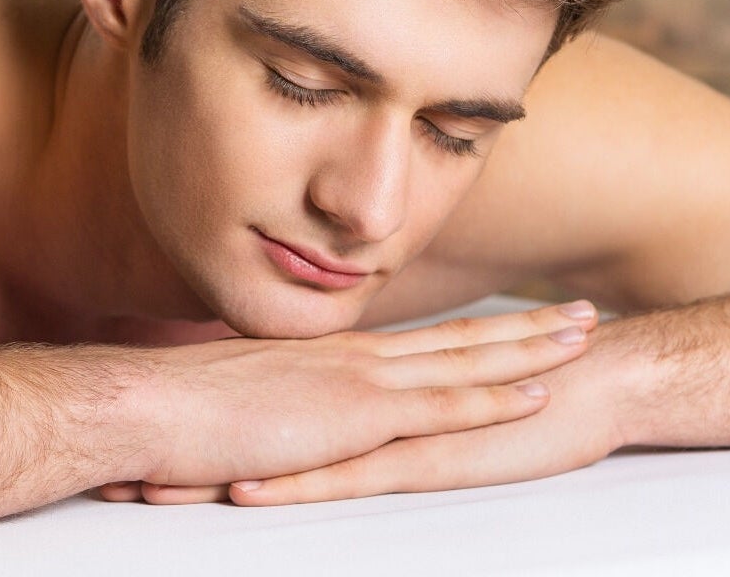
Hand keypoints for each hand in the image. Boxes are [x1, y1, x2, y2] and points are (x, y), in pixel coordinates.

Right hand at [98, 300, 600, 502]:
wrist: (147, 405)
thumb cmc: (183, 411)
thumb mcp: (249, 404)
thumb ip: (284, 405)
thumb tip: (294, 417)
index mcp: (334, 358)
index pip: (423, 341)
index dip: (477, 329)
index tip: (520, 321)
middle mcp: (358, 358)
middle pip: (460, 338)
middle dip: (525, 328)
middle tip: (579, 313)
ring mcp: (360, 382)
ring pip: (465, 360)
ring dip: (529, 350)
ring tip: (582, 338)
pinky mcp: (354, 415)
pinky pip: (438, 406)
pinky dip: (491, 397)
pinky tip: (534, 393)